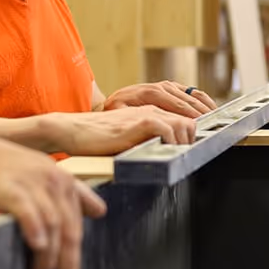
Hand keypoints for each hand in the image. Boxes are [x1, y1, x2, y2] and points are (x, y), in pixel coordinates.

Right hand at [0, 131, 107, 268]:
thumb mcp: (38, 175)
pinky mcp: (8, 187)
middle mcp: (53, 179)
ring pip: (51, 226)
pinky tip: (37, 246)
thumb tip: (100, 211)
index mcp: (62, 180)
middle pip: (69, 230)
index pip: (77, 226)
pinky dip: (35, 229)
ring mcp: (31, 182)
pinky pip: (27, 211)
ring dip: (48, 259)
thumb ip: (66, 194)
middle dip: (68, 268)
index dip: (75, 260)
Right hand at [43, 107, 195, 154]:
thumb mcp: (127, 139)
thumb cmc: (95, 139)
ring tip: (179, 159)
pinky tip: (166, 154)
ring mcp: (147, 114)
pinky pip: (169, 130)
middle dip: (195, 140)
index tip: (195, 152)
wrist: (73, 130)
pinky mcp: (140, 122)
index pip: (183, 119)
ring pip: (184, 124)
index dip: (192, 136)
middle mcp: (152, 110)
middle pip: (190, 121)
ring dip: (185, 143)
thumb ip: (144, 141)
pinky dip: (173, 143)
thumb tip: (161, 157)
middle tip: (190, 158)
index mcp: (149, 113)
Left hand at [102, 81, 217, 117]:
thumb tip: (153, 126)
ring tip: (218, 119)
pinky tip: (211, 110)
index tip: (201, 126)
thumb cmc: (117, 110)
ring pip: (194, 95)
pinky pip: (193, 92)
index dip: (191, 117)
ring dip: (207, 107)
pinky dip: (204, 101)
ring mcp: (169, 86)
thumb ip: (135, 119)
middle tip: (215, 126)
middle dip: (203, 114)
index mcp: (152, 93)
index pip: (178, 106)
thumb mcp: (121, 115)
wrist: (114, 99)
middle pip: (189, 101)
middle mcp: (162, 87)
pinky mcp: (173, 87)